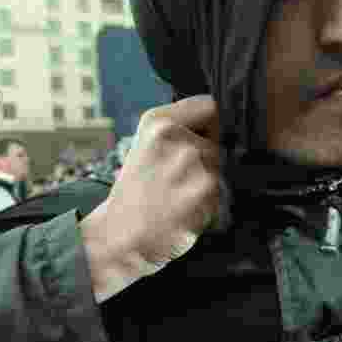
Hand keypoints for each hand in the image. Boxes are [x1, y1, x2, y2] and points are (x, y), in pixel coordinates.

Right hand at [80, 96, 229, 302]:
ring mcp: (192, 162)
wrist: (121, 235)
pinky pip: (219, 192)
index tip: (190, 143)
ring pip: (217, 169)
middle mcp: (176, 137)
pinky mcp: (206, 189)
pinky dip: (205, 205)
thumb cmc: (135, 192)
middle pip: (215, 144)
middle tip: (171, 182)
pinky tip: (181, 211)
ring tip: (174, 197)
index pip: (208, 107)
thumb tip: (216, 116)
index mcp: (157, 122)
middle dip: (200, 163)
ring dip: (202, 185)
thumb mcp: (144, 145)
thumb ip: (179, 126)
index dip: (203, 127)